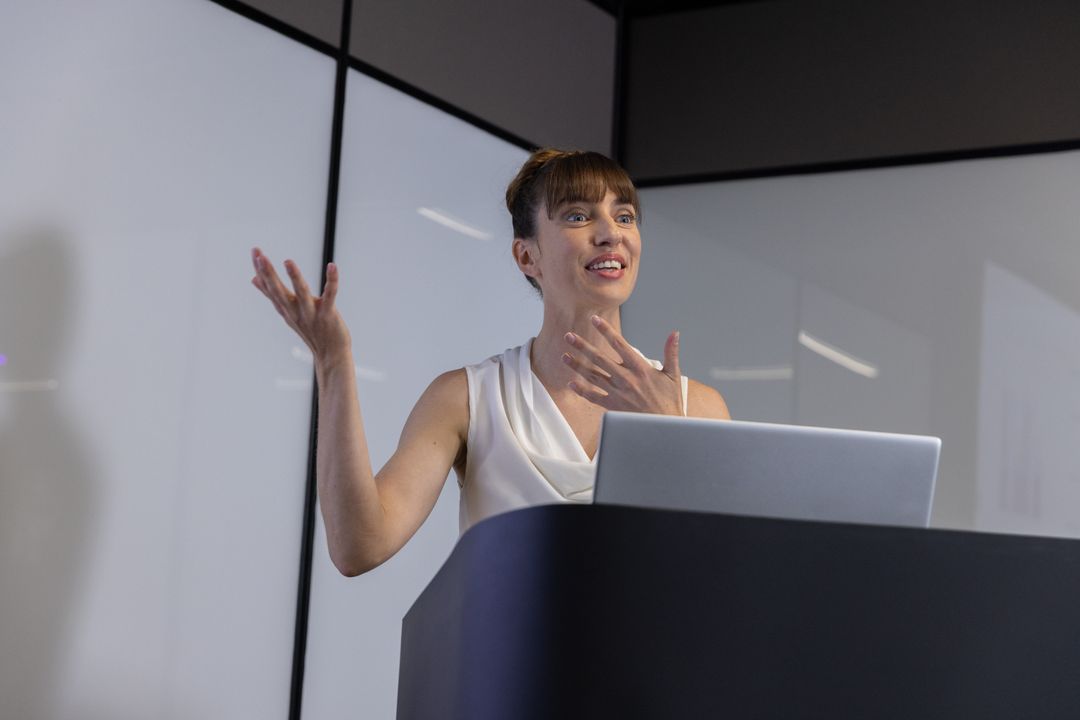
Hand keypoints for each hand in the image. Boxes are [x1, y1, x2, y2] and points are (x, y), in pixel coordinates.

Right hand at [250, 247, 350, 365]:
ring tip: (288, 261)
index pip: (270, 288)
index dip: (261, 271)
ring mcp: (312, 313)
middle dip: (269, 273)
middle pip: (279, 291)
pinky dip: (332, 281)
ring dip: (295, 277)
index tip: (255, 252)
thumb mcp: (287, 312)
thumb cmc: (310, 330)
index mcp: (286, 309)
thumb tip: (253, 279)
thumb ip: (272, 295)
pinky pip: (330, 296)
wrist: (330, 355)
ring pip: (302, 293)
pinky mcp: (328, 315)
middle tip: (260, 256)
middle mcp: (295, 311)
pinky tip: (332, 266)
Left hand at [562, 315, 681, 415]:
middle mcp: (626, 379)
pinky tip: (571, 383)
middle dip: (583, 346)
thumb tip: (674, 334)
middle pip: (600, 359)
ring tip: (564, 356)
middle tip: (569, 336)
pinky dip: (582, 391)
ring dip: (577, 366)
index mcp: (641, 368)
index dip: (606, 331)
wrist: (665, 429)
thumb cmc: (670, 403)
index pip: (620, 344)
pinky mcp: (613, 407)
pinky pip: (594, 397)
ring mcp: (618, 393)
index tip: (594, 319)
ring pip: (593, 376)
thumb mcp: (673, 375)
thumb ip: (671, 353)